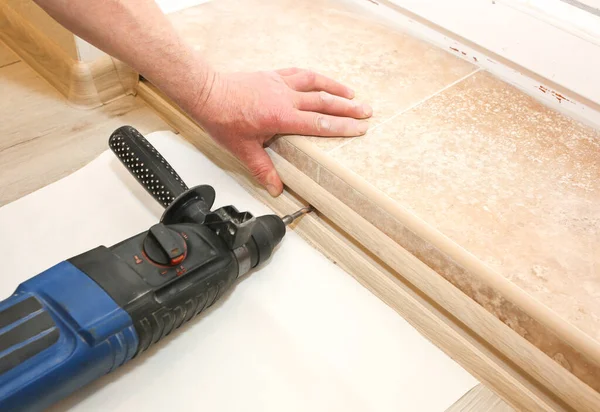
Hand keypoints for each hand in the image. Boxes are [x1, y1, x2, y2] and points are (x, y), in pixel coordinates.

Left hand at [190, 68, 371, 195]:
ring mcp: (280, 84)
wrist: (207, 93)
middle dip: (348, 108)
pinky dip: (315, 77)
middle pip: (324, 103)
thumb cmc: (223, 119)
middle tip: (367, 112)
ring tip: (352, 94)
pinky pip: (299, 73)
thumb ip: (262, 168)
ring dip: (336, 89)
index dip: (342, 126)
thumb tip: (275, 188)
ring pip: (315, 84)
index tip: (360, 128)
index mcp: (281, 117)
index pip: (319, 124)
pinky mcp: (273, 75)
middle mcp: (285, 97)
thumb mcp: (243, 149)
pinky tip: (322, 80)